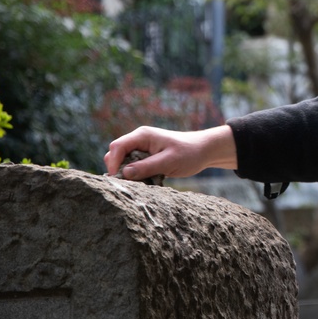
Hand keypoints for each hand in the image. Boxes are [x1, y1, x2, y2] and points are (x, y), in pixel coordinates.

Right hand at [103, 125, 237, 180]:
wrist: (204, 150)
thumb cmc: (189, 153)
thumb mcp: (169, 162)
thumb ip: (146, 167)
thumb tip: (124, 173)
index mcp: (142, 135)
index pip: (117, 147)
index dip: (113, 163)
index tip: (117, 179)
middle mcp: (140, 139)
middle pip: (116, 153)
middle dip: (118, 168)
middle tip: (131, 183)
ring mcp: (142, 147)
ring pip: (124, 161)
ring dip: (128, 173)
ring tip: (142, 181)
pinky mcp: (147, 156)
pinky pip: (133, 165)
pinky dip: (136, 174)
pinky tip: (148, 180)